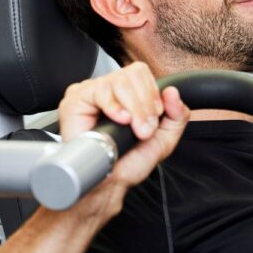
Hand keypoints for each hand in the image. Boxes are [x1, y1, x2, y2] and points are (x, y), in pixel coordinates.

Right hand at [56, 61, 189, 225]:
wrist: (108, 181)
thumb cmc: (129, 161)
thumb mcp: (165, 138)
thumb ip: (177, 115)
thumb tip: (173, 92)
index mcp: (126, 92)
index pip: (141, 72)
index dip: (152, 93)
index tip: (155, 118)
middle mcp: (108, 89)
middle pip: (132, 74)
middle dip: (145, 104)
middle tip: (144, 129)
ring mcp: (91, 92)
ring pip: (119, 82)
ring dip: (133, 108)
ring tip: (133, 129)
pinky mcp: (75, 100)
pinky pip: (99, 91)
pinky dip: (114, 106)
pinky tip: (119, 120)